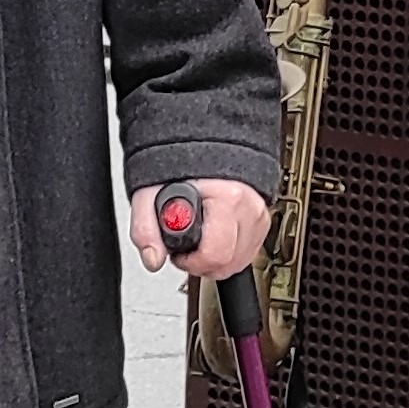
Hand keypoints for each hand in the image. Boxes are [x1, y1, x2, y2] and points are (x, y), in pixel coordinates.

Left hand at [128, 176, 271, 278]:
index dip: (189, 261)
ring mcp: (259, 216)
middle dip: (201, 264)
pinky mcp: (263, 222)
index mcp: (227, 199)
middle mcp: (249, 208)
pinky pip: (248, 253)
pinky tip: (214, 237)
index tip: (177, 251)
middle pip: (228, 264)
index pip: (215, 255)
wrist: (204, 142)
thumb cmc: (180, 165)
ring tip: (200, 238)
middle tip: (186, 246)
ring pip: (239, 263)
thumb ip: (145, 228)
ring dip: (217, 261)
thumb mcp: (150, 193)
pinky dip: (230, 253)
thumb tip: (152, 259)